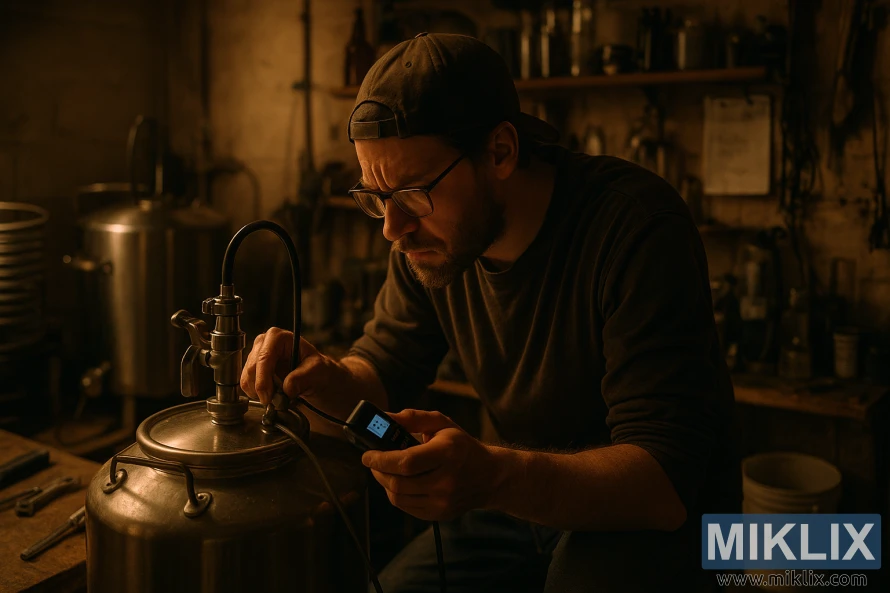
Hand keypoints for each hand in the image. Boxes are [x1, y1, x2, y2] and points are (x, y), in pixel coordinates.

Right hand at [240, 327, 332, 404]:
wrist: (316, 379)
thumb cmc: (318, 370)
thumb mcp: (318, 371)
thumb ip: (303, 377)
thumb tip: (287, 388)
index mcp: (279, 337)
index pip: (264, 357)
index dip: (263, 379)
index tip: (268, 397)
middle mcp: (264, 343)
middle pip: (252, 368)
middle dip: (261, 389)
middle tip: (275, 402)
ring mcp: (256, 356)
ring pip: (246, 378)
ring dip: (258, 393)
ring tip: (277, 398)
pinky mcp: (253, 370)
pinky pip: (246, 385)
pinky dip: (256, 395)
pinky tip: (271, 396)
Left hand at [361, 409, 502, 521]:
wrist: (490, 477)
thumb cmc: (462, 446)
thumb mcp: (442, 424)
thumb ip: (412, 418)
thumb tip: (384, 418)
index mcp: (447, 454)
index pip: (406, 462)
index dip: (381, 459)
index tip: (367, 455)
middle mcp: (446, 481)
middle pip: (398, 482)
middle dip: (378, 471)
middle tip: (373, 462)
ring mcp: (443, 502)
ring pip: (398, 498)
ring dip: (385, 483)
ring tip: (386, 471)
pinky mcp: (439, 514)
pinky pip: (406, 507)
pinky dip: (396, 495)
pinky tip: (400, 482)